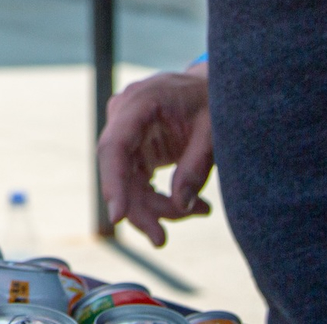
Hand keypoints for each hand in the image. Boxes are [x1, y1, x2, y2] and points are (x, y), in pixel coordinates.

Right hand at [96, 67, 213, 246]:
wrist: (210, 87)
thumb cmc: (212, 103)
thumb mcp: (213, 133)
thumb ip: (195, 166)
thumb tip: (180, 205)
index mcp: (140, 102)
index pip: (115, 145)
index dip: (113, 182)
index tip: (118, 217)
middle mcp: (123, 115)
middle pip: (118, 170)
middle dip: (138, 207)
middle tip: (161, 239)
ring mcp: (126, 132)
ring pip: (127, 181)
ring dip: (155, 207)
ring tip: (200, 211)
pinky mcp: (134, 147)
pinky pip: (136, 180)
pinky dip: (158, 198)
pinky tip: (190, 206)